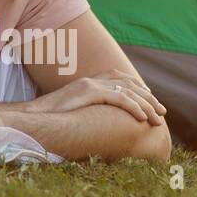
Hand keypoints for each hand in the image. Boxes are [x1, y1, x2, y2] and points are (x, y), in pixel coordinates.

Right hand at [30, 69, 166, 124]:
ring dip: (146, 105)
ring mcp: (89, 85)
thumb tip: (100, 119)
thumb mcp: (74, 109)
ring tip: (158, 118)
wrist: (34, 115)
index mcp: (88, 82)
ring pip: (127, 92)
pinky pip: (118, 98)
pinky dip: (134, 107)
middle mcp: (91, 80)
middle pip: (128, 84)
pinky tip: (143, 118)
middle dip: (148, 97)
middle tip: (162, 111)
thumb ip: (88, 107)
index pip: (118, 77)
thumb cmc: (52, 117)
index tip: (150, 98)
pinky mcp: (88, 93)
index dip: (137, 86)